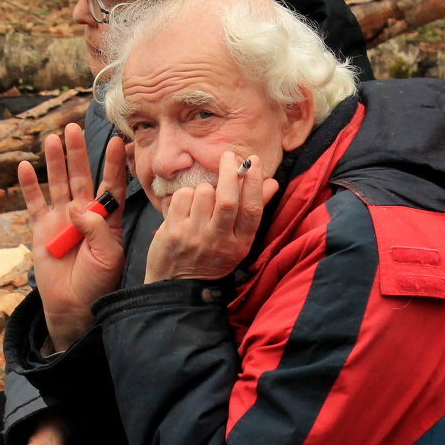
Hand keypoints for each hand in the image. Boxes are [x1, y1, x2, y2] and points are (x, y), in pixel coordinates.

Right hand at [18, 123, 127, 349]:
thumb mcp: (108, 256)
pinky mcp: (41, 229)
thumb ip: (96, 229)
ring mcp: (61, 219)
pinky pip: (34, 203)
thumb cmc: (97, 282)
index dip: (114, 164)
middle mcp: (84, 213)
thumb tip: (75, 206)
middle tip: (74, 127)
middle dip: (78, 152)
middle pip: (81, 176)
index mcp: (107, 219)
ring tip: (53, 138)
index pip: (111, 185)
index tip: (118, 141)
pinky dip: (29, 185)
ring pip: (58, 183)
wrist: (74, 306)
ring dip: (55, 162)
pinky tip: (25, 167)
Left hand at [145, 152, 279, 283]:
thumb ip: (253, 210)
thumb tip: (272, 182)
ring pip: (203, 193)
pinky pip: (182, 197)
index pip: (252, 210)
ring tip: (202, 198)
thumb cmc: (211, 259)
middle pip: (227, 199)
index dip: (255, 183)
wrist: (176, 288)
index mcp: (239, 244)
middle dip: (230, 172)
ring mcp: (194, 236)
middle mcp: (218, 241)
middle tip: (228, 155)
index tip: (254, 162)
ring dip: (204, 187)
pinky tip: (186, 206)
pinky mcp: (173, 232)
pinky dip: (186, 194)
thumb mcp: (237, 242)